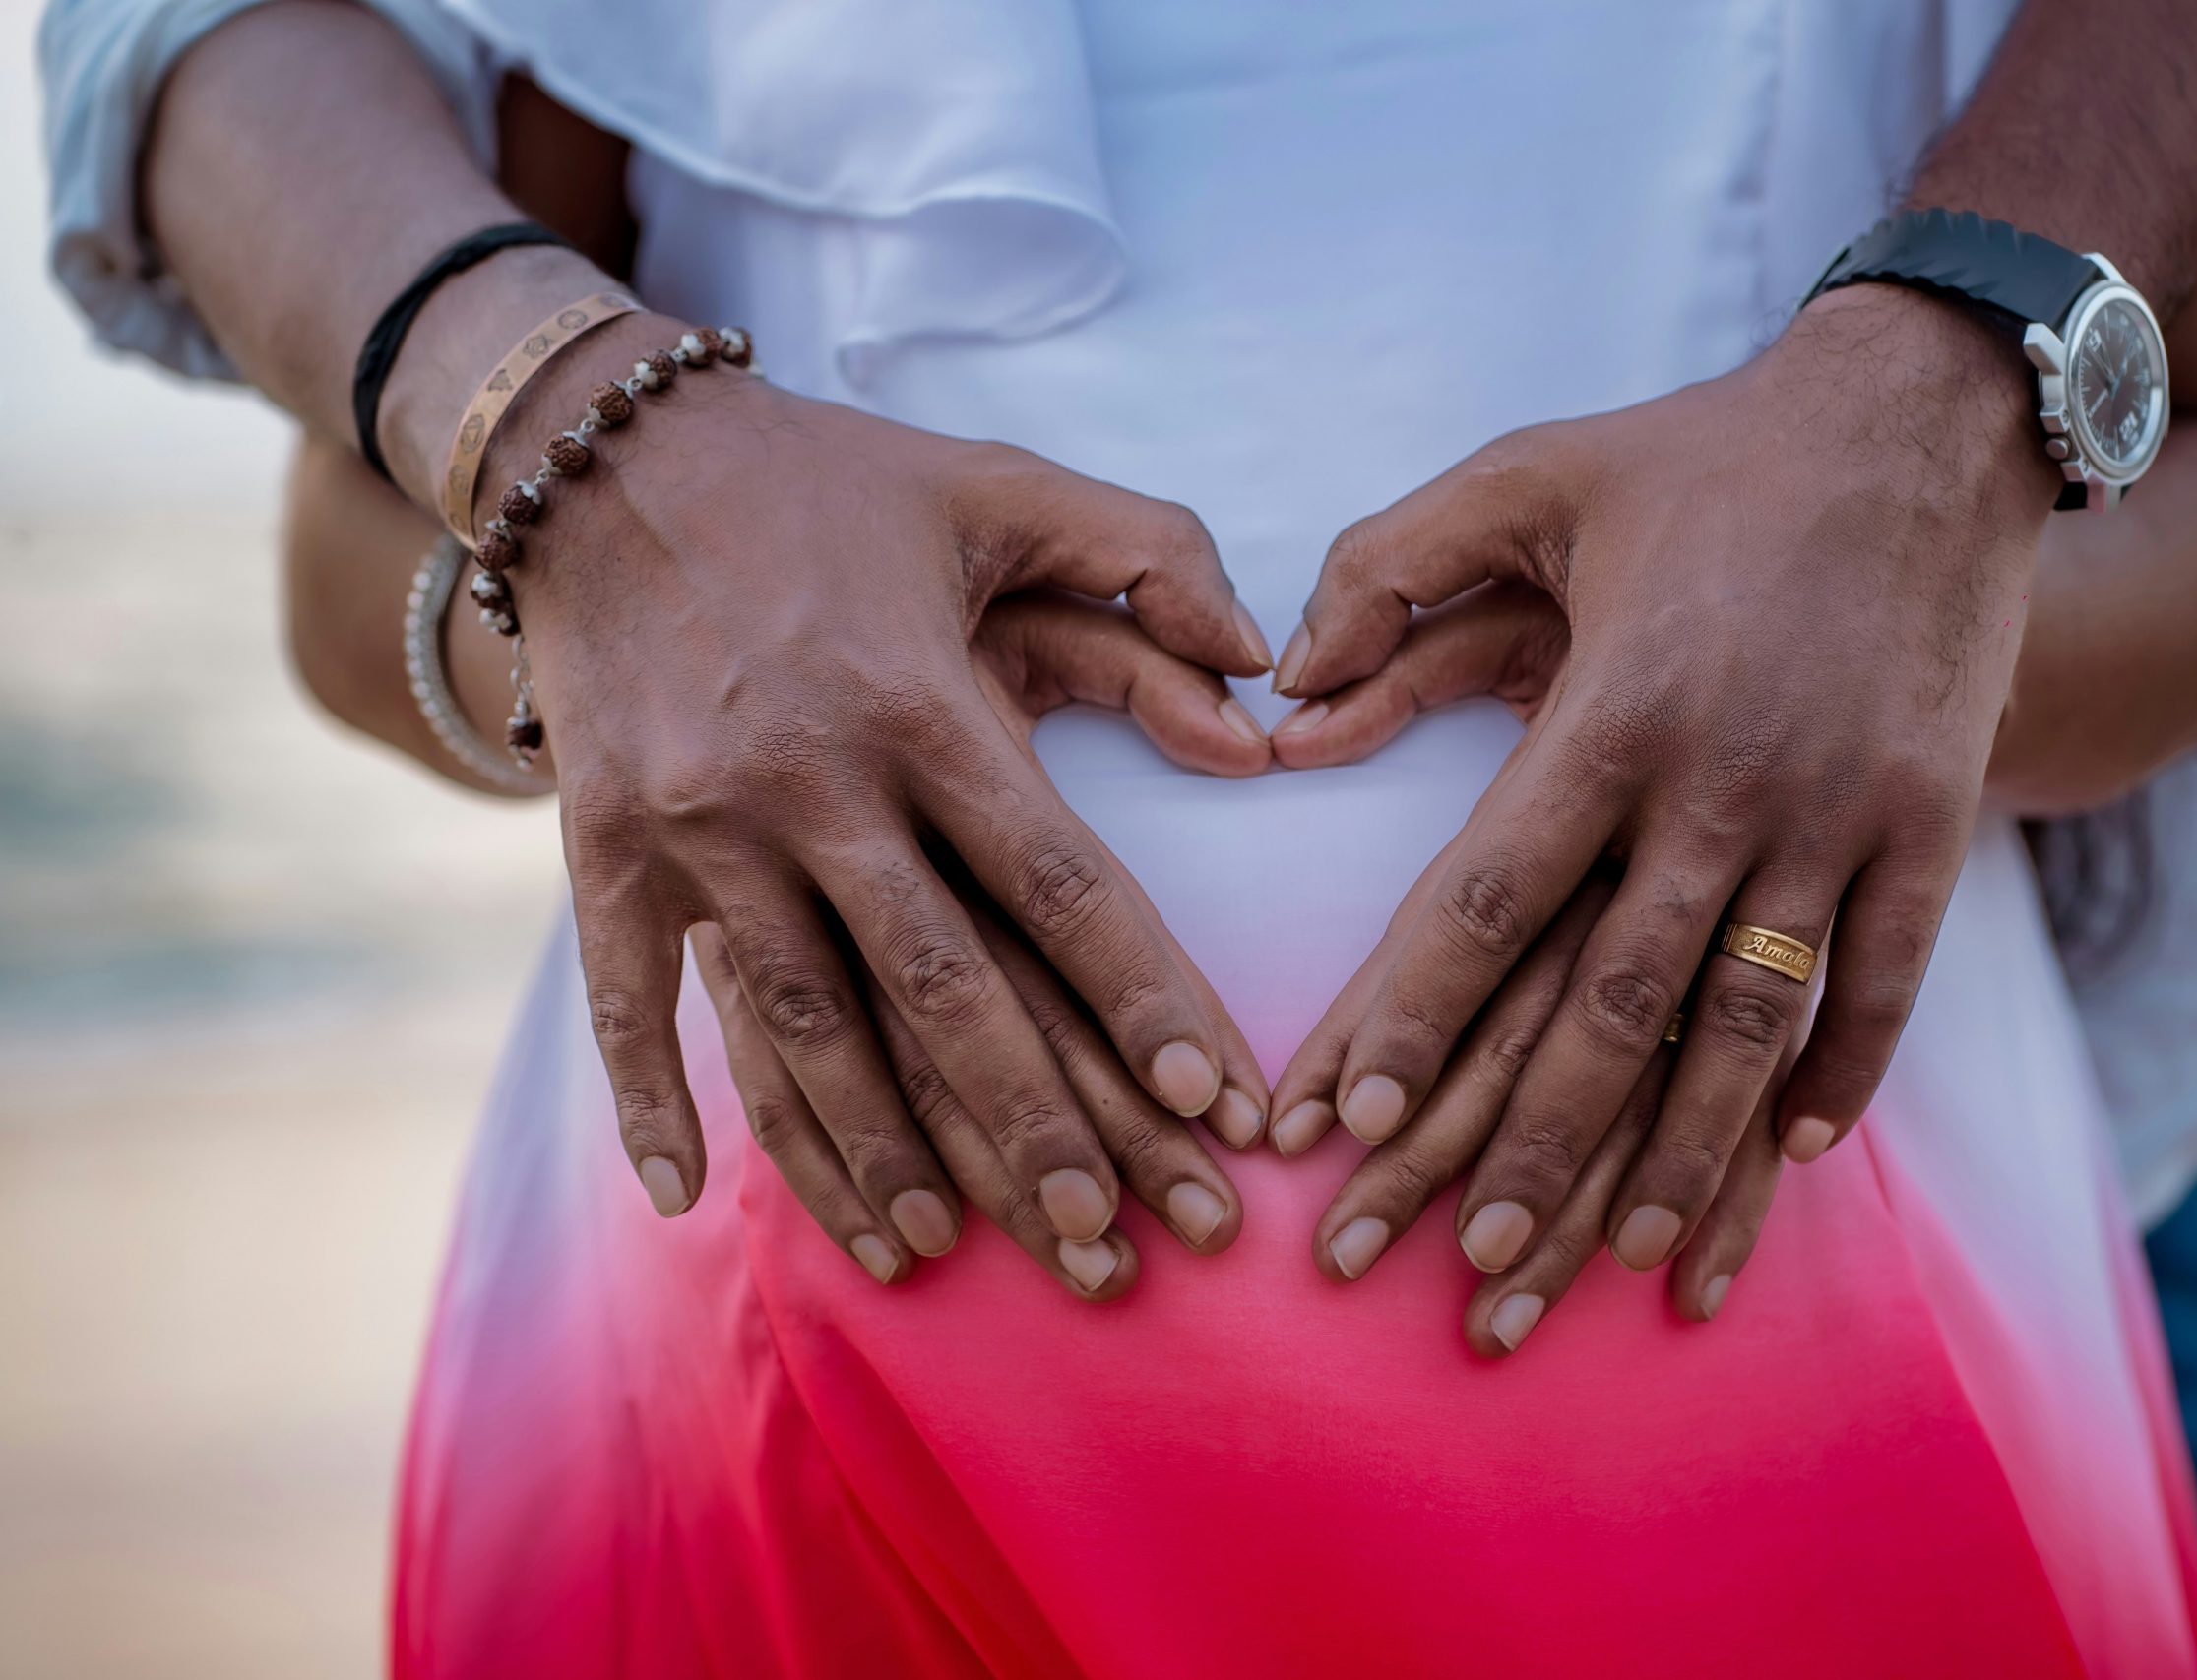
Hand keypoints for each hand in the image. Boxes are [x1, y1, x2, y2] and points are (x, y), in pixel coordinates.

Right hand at [501, 330, 1276, 1264]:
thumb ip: (1148, 551)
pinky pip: (624, 999)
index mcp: (921, 701)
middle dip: (1032, 1124)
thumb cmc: (828, 478)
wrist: (598, 450)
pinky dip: (651, 1100)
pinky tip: (688, 1199)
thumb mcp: (995, 485)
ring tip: (934, 1251)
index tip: (1216, 1102)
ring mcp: (696, 827)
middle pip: (941, 988)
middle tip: (1107, 1240)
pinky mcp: (598, 847)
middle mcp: (811, 781)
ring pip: (796, 1024)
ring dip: (869, 1150)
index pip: (1060, 881)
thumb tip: (1268, 664)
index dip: (1142, 997)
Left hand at [1267, 288, 2051, 1283]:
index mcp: (1611, 709)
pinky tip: (1790, 1160)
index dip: (1410, 1022)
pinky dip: (1840, 1078)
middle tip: (1455, 1261)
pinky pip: (1886, 983)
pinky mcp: (1931, 821)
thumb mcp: (1532, 472)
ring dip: (1678, 1155)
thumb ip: (1389, 566)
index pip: (1485, 900)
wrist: (1930, 413)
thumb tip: (1278, 684)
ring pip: (1745, 1025)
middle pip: (1604, 1004)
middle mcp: (1723, 782)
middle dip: (1525, 1146)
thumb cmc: (1705, 454)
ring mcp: (1839, 812)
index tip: (1344, 1129)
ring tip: (1617, 1256)